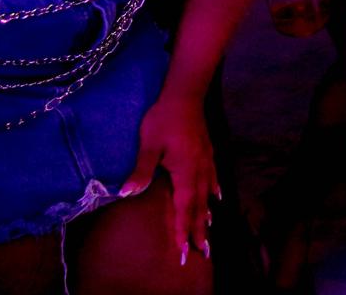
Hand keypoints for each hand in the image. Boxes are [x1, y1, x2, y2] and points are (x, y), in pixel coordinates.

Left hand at [120, 91, 218, 265]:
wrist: (185, 94)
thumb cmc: (163, 118)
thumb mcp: (148, 144)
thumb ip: (141, 170)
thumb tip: (127, 193)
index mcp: (185, 171)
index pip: (185, 206)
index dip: (184, 229)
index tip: (185, 250)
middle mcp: (199, 170)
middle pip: (200, 205)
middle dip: (199, 229)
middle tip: (203, 251)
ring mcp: (205, 160)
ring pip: (207, 194)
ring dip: (207, 214)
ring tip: (209, 231)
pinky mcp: (206, 152)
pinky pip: (213, 178)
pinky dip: (214, 191)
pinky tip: (217, 197)